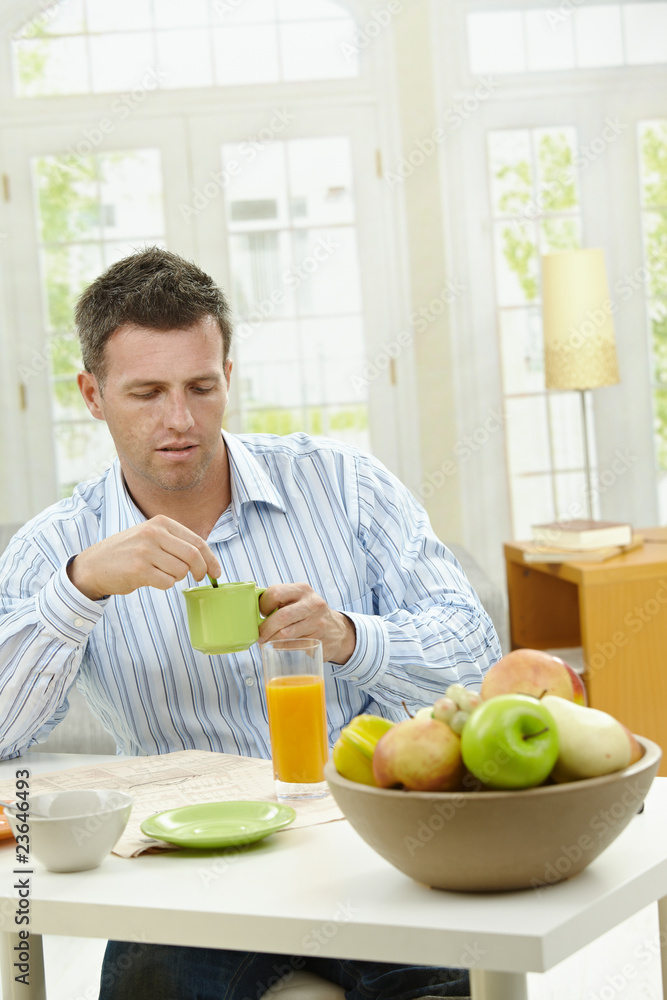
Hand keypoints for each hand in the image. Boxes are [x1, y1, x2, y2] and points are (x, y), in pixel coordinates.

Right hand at [67, 515, 220, 600]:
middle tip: (197, 578)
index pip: (197, 541)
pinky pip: (167, 583)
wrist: (94, 565)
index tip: (216, 572)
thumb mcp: (151, 536)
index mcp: (161, 522)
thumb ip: (176, 541)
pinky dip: (164, 585)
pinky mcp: (139, 570)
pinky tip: (150, 579)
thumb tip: (207, 559)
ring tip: (159, 573)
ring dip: (175, 577)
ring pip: (180, 571)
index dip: (211, 559)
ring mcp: (146, 551)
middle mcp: (154, 533)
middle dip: (200, 570)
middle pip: (193, 556)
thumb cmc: (127, 552)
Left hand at [258, 583, 356, 664]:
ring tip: (265, 642)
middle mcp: (312, 603)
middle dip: (265, 628)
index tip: (260, 614)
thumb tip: (249, 599)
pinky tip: (277, 647)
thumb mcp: (298, 600)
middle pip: (282, 616)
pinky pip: (293, 645)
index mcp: (302, 590)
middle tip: (259, 635)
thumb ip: (278, 599)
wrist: (337, 630)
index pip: (275, 592)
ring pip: (286, 633)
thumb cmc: (308, 614)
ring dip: (271, 640)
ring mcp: (318, 622)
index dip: (263, 605)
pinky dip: (281, 647)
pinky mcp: (319, 640)